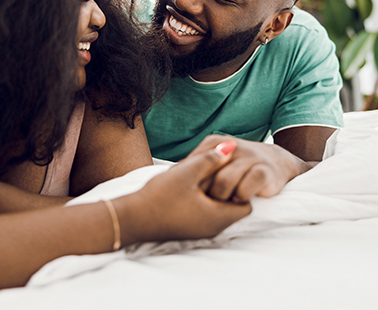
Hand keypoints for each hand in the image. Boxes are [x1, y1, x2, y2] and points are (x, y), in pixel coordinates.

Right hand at [116, 141, 251, 243]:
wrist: (130, 218)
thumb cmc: (159, 196)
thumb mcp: (187, 172)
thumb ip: (211, 159)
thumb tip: (231, 147)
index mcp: (217, 218)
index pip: (246, 204)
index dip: (240, 186)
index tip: (227, 172)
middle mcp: (212, 228)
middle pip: (232, 207)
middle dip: (226, 188)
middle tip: (212, 172)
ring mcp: (200, 231)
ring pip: (217, 209)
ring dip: (211, 193)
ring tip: (197, 178)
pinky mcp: (188, 228)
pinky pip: (204, 213)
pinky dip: (201, 200)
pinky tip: (186, 187)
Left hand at [186, 135, 310, 202]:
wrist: (276, 162)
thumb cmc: (238, 166)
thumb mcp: (217, 160)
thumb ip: (196, 166)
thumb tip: (168, 179)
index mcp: (214, 143)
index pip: (192, 165)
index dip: (191, 184)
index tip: (193, 195)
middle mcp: (231, 147)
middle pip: (205, 177)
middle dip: (205, 194)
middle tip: (209, 202)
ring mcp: (248, 158)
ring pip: (223, 184)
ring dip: (222, 198)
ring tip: (226, 200)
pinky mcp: (264, 171)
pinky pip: (245, 190)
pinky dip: (240, 198)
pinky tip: (241, 199)